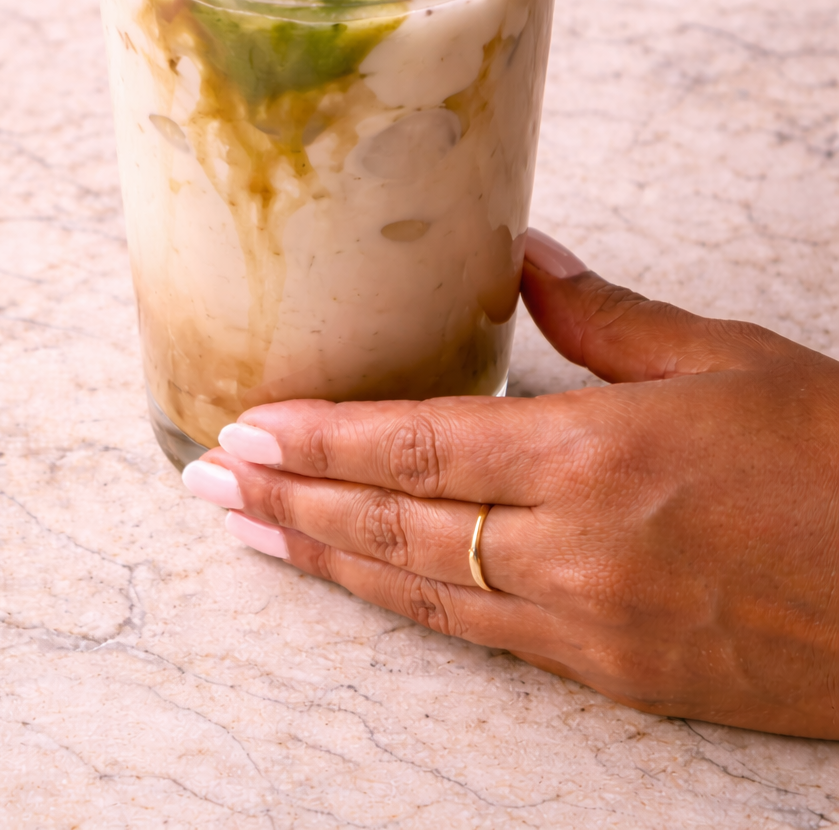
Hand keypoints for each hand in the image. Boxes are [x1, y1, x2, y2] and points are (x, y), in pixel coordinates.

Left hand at [183, 231, 838, 738]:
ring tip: (253, 538)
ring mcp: (593, 627)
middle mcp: (576, 550)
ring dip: (329, 561)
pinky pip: (487, 638)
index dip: (319, 439)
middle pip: (397, 525)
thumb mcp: (724, 358)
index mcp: (597, 455)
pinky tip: (371, 587)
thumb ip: (604, 314)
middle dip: (291, 501)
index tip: (245, 429)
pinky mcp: (620, 678)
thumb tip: (525, 254)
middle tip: (208, 485)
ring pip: (424, 594)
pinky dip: (413, 608)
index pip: (417, 444)